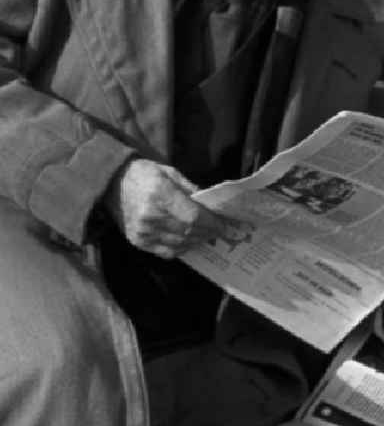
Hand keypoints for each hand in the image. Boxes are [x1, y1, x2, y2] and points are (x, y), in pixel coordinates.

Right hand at [104, 158, 230, 258]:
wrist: (111, 183)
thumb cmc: (144, 174)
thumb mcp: (170, 173)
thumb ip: (191, 190)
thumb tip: (212, 207)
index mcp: (160, 195)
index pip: (194, 217)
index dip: (214, 224)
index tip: (230, 226)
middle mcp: (151, 216)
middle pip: (190, 231)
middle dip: (210, 233)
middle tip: (225, 232)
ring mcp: (143, 232)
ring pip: (181, 244)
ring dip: (199, 241)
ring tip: (210, 236)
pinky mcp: (138, 241)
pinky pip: (167, 252)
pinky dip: (183, 248)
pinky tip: (191, 241)